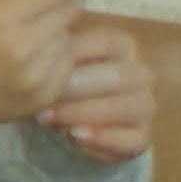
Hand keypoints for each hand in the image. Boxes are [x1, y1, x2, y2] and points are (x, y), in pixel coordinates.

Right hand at [0, 0, 90, 139]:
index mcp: (1, 15)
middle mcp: (25, 44)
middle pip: (69, 10)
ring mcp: (38, 74)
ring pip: (70, 38)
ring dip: (59, 31)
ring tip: (37, 33)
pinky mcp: (45, 96)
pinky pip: (66, 66)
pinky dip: (56, 57)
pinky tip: (36, 58)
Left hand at [35, 20, 154, 161]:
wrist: (77, 123)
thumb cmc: (65, 83)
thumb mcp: (57, 66)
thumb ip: (54, 56)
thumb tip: (36, 52)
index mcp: (122, 47)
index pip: (107, 42)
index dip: (74, 53)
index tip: (41, 64)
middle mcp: (140, 74)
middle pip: (118, 76)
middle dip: (77, 88)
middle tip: (43, 98)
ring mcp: (144, 106)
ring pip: (125, 107)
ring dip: (84, 113)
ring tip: (51, 119)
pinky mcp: (143, 136)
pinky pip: (133, 138)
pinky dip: (103, 138)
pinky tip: (75, 135)